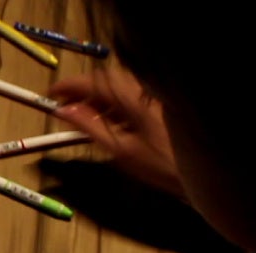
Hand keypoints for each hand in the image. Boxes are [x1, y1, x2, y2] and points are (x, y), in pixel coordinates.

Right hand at [48, 66, 184, 198]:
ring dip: (97, 97)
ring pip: (118, 86)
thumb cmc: (161, 165)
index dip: (69, 85)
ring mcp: (153, 94)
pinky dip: (112, 103)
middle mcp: (144, 88)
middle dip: (81, 91)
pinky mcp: (159, 103)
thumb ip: (89, 127)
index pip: (94, 80)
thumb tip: (63, 111)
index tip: (51, 94)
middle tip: (63, 107)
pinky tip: (107, 120)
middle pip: (106, 79)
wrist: (205, 169)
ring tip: (82, 116)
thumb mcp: (120, 150)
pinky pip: (130, 94)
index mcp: (133, 96)